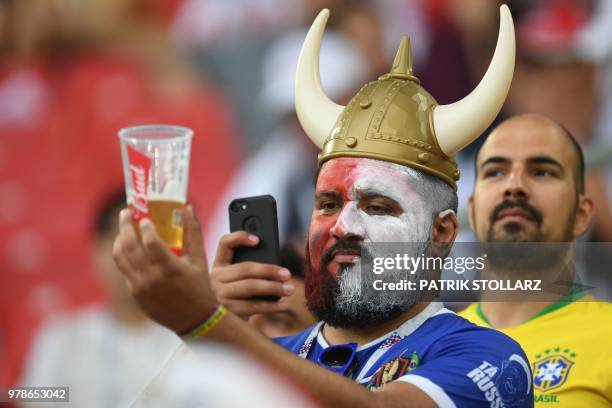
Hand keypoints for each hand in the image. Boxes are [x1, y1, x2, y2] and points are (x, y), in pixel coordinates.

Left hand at [112, 205, 215, 333]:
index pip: (151, 242)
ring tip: (124, 229)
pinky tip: (129, 247)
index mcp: (171, 269)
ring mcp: (140, 287)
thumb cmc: (199, 287)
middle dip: (125, 226)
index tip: (144, 217)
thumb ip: (193, 231)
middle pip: (130, 246)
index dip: (145, 227)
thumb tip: (188, 207)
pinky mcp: (134, 294)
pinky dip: (124, 255)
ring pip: (121, 258)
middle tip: (125, 213)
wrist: (194, 320)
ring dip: (119, 239)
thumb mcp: (199, 259)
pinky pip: (124, 270)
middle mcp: (152, 278)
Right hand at [210, 231, 293, 318]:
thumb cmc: (236, 296)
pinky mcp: (226, 312)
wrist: (218, 324)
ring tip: (289, 289)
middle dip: (269, 270)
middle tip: (287, 274)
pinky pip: (252, 307)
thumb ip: (248, 269)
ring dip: (273, 288)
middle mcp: (214, 278)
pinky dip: (271, 307)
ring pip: (249, 287)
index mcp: (218, 264)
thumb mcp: (236, 279)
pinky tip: (283, 305)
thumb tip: (276, 267)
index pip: (225, 243)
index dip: (240, 237)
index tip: (258, 239)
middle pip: (244, 268)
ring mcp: (218, 295)